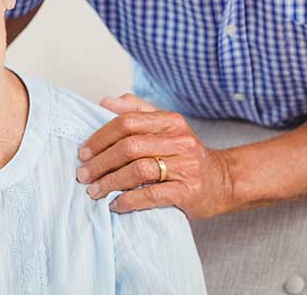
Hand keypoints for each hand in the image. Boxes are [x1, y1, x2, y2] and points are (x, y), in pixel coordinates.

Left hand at [76, 94, 234, 218]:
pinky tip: (115, 204)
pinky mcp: (188, 191)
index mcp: (170, 121)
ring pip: (138, 170)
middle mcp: (179, 141)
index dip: (100, 137)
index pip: (126, 122)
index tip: (83, 152)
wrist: (223, 181)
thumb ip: (136, 110)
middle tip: (83, 175)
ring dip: (110, 182)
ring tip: (94, 191)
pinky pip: (152, 195)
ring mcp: (185, 166)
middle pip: (129, 147)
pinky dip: (129, 200)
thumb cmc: (185, 154)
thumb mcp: (166, 126)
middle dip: (100, 162)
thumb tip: (105, 102)